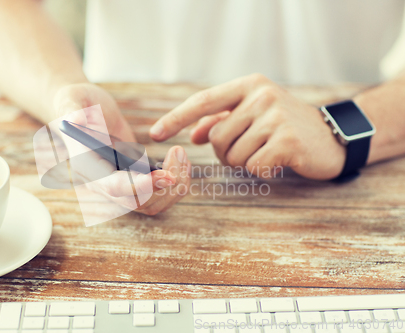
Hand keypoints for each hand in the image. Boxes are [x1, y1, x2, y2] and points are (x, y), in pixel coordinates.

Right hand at [53, 83, 190, 214]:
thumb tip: (76, 120)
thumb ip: (71, 109)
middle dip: (165, 184)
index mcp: (87, 167)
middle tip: (179, 151)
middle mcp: (102, 184)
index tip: (166, 175)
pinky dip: (175, 186)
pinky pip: (158, 197)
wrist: (87, 112)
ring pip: (151, 205)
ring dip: (174, 186)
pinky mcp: (135, 183)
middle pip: (138, 202)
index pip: (114, 187)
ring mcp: (120, 186)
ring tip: (182, 154)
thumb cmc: (78, 104)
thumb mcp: (72, 99)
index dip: (140, 186)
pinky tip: (180, 161)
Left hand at [149, 74, 345, 179]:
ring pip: (232, 155)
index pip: (203, 101)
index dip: (176, 119)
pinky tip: (277, 160)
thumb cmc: (285, 126)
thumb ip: (221, 120)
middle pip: (216, 138)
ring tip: (265, 152)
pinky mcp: (288, 140)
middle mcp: (261, 95)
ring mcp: (276, 117)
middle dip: (225, 152)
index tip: (154, 134)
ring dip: (243, 162)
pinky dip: (260, 170)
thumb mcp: (253, 114)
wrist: (331, 136)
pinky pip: (252, 167)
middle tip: (249, 148)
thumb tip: (194, 134)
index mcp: (249, 85)